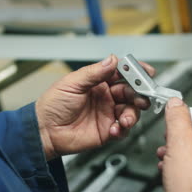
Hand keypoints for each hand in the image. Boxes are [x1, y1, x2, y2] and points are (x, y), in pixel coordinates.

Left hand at [36, 55, 154, 159]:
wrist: (45, 131)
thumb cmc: (53, 105)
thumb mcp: (72, 84)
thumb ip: (94, 73)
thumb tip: (112, 60)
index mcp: (98, 82)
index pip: (122, 73)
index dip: (136, 72)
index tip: (146, 72)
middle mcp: (106, 97)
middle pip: (132, 92)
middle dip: (140, 93)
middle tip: (141, 97)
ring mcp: (108, 114)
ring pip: (131, 110)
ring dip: (132, 113)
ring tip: (124, 118)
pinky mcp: (107, 131)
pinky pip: (123, 129)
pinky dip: (123, 129)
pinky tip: (114, 128)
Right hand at [157, 97, 191, 191]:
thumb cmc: (191, 185)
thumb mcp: (179, 142)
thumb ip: (177, 118)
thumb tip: (176, 103)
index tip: (189, 116)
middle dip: (187, 135)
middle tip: (173, 136)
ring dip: (184, 150)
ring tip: (168, 153)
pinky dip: (189, 164)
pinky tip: (171, 168)